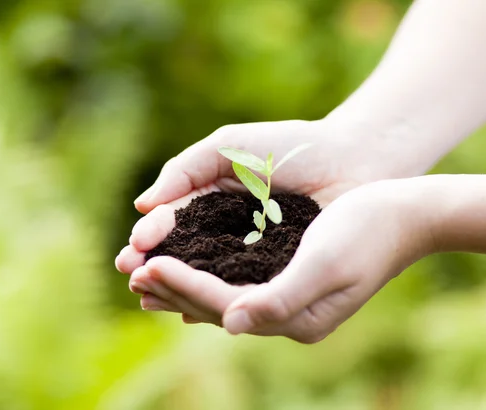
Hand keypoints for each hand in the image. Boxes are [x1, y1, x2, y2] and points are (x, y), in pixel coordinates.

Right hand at [116, 118, 426, 275]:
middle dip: (159, 268)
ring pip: (211, 277)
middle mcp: (231, 230)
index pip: (176, 223)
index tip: (132, 253)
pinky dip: (221, 300)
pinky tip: (197, 312)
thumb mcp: (229, 147)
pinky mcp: (280, 272)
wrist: (353, 159)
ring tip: (153, 301)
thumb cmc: (292, 147)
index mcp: (215, 199)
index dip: (153, 238)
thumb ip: (185, 169)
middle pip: (186, 255)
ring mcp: (255, 253)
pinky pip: (245, 291)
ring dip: (181, 290)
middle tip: (134, 279)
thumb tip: (143, 206)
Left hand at [126, 178, 437, 342]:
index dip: (184, 287)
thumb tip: (230, 324)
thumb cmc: (368, 231)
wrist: (404, 215)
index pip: (226, 305)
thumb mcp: (326, 263)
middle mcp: (290, 317)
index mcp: (298, 318)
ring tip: (147, 274)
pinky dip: (207, 277)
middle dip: (175, 289)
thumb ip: (279, 297)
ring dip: (184, 285)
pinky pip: (237, 285)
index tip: (147, 269)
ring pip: (223, 298)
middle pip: (219, 306)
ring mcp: (289, 302)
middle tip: (132, 273)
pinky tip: (186, 270)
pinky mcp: (289, 282)